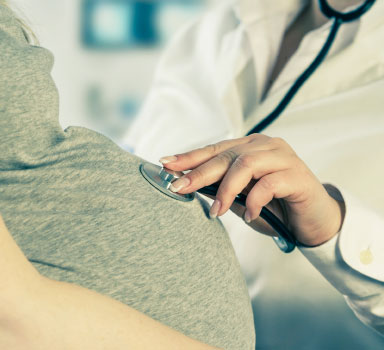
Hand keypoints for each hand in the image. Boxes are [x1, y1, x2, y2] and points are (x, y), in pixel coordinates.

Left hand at [160, 134, 344, 246]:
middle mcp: (265, 146)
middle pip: (226, 156)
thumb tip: (186, 185)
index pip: (214, 149)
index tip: (165, 164)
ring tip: (216, 212)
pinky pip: (268, 184)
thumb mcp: (241, 199)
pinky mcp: (298, 175)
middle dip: (198, 173)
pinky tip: (249, 216)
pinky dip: (254, 201)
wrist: (314, 222)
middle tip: (178, 188)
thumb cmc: (274, 208)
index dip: (189, 157)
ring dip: (226, 190)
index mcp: (249, 147)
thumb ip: (220, 189)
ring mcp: (283, 157)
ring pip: (245, 165)